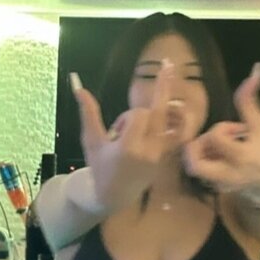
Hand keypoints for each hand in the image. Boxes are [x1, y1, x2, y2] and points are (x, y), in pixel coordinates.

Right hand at [71, 62, 181, 206]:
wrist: (114, 195)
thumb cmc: (100, 167)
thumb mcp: (91, 141)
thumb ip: (89, 114)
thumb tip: (79, 87)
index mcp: (129, 148)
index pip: (137, 115)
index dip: (127, 116)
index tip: (117, 131)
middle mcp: (149, 151)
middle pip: (158, 113)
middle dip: (162, 87)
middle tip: (168, 64)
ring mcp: (161, 155)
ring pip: (170, 121)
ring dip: (166, 108)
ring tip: (169, 79)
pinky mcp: (167, 157)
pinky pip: (178, 134)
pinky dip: (178, 121)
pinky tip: (180, 105)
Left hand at [182, 62, 259, 194]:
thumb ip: (251, 100)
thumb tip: (257, 67)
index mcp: (240, 156)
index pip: (216, 137)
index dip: (221, 128)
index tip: (236, 129)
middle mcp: (228, 173)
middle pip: (193, 163)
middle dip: (196, 147)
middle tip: (209, 140)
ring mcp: (221, 183)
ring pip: (195, 169)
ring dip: (202, 153)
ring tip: (217, 147)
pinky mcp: (218, 188)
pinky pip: (202, 174)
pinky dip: (207, 161)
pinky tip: (220, 156)